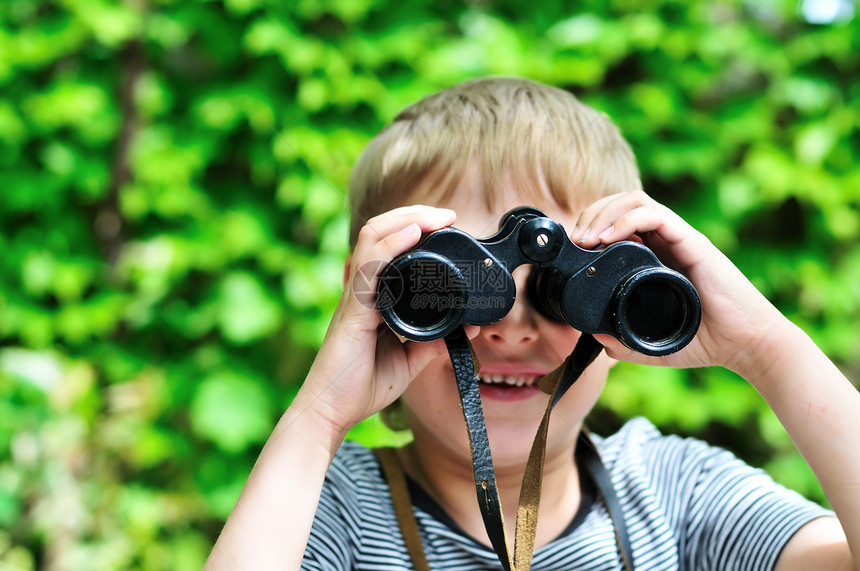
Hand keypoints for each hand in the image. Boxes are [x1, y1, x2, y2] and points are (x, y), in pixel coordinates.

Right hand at [297, 205, 475, 438]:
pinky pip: (371, 266)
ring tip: (437, 216)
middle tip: (449, 215)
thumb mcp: (408, 359)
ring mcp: (355, 296)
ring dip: (408, 219)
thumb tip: (466, 326)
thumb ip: (432, 341)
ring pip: (374, 237)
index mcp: (373, 296)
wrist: (332, 412)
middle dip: (416, 215)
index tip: (447, 226)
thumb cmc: (361, 386)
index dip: (415, 228)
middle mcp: (362, 288)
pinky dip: (393, 245)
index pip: (389, 246)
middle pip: (381, 231)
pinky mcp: (353, 309)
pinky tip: (413, 233)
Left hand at [568, 190, 784, 372]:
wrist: (744, 345)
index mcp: (653, 257)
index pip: (616, 222)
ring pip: (634, 200)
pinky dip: (626, 219)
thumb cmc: (703, 341)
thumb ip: (623, 342)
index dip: (590, 227)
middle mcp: (664, 241)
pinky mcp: (692, 242)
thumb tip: (594, 338)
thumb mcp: (650, 344)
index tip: (573, 250)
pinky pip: (656, 214)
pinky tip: (608, 238)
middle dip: (590, 215)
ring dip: (604, 212)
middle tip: (576, 241)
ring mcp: (678, 239)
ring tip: (587, 238)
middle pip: (620, 204)